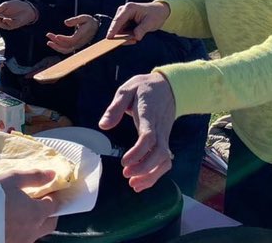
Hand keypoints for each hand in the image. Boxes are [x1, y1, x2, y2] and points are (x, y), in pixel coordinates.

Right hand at [0, 0, 37, 30]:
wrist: (27, 7)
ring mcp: (9, 24)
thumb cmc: (16, 6)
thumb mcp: (5, 5)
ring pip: (2, 26)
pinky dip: (7, 22)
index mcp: (0, 16)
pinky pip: (10, 25)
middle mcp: (4, 21)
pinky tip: (6, 19)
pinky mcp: (15, 25)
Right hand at [0, 170, 59, 242]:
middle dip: (49, 213)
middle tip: (41, 201)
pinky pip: (21, 238)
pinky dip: (21, 230)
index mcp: (35, 214)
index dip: (53, 196)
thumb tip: (52, 174)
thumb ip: (34, 177)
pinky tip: (10, 222)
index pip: (54, 206)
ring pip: (35, 233)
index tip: (49, 190)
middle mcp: (31, 232)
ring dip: (34, 223)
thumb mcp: (12, 179)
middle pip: (49, 223)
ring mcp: (19, 242)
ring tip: (22, 212)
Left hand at [46, 15, 98, 53]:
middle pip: (67, 47)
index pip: (71, 40)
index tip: (56, 35)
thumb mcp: (84, 18)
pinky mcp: (75, 46)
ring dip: (56, 47)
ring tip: (48, 42)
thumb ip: (75, 20)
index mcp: (82, 36)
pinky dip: (59, 48)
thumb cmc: (89, 22)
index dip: (63, 39)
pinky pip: (66, 50)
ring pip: (66, 50)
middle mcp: (79, 43)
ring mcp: (77, 46)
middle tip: (48, 35)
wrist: (96, 28)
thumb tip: (65, 23)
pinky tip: (53, 43)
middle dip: (56, 42)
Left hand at [99, 73, 176, 192]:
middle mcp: (160, 128)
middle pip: (160, 153)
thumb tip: (103, 126)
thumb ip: (115, 107)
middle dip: (145, 168)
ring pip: (165, 159)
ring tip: (134, 185)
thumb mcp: (127, 89)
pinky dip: (156, 173)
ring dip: (152, 175)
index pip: (149, 137)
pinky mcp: (165, 140)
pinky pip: (165, 160)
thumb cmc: (144, 87)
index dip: (138, 153)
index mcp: (149, 115)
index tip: (124, 162)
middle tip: (126, 175)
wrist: (168, 86)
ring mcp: (165, 135)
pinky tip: (142, 181)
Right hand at [107, 1, 169, 42]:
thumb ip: (142, 29)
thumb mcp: (151, 23)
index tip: (109, 38)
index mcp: (129, 8)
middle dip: (122, 36)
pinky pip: (122, 31)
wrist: (159, 11)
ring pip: (119, 30)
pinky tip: (135, 37)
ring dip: (125, 36)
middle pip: (117, 26)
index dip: (113, 30)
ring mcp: (123, 15)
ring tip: (136, 38)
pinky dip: (127, 35)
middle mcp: (124, 10)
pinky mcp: (124, 20)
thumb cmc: (155, 15)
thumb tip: (135, 37)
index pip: (118, 20)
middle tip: (133, 41)